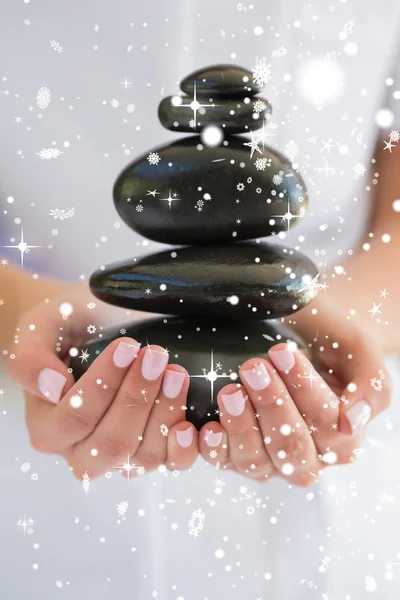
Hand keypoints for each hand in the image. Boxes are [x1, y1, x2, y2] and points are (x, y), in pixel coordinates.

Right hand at [7, 282, 197, 478]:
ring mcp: (120, 455)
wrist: (100, 325)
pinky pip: (170, 464)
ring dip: (164, 414)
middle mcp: (81, 450)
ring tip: (175, 373)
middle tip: (155, 356)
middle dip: (137, 399)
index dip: (102, 386)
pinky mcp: (152, 449)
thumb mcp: (41, 326)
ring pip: (143, 456)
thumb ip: (30, 357)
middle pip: (111, 444)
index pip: (74, 418)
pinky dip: (183, 449)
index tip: (126, 346)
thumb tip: (52, 387)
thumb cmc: (70, 325)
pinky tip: (191, 422)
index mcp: (49, 426)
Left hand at [198, 305, 391, 485]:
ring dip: (242, 426)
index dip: (306, 390)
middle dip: (272, 406)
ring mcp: (270, 461)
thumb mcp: (353, 347)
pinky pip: (224, 464)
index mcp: (343, 436)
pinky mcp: (235, 457)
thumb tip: (351, 423)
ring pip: (258, 461)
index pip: (330, 424)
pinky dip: (215, 449)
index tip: (281, 353)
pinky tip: (208, 428)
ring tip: (230, 390)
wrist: (290, 334)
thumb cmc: (323, 340)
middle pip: (293, 447)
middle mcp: (308, 457)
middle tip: (253, 367)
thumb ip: (369, 382)